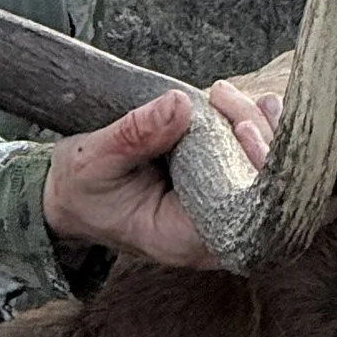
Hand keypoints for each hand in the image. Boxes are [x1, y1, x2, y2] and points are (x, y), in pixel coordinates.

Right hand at [42, 81, 283, 268]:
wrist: (71, 197)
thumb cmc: (80, 188)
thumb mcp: (94, 159)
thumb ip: (134, 135)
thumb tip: (178, 104)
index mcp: (183, 240)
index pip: (246, 216)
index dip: (259, 171)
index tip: (242, 128)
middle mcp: (210, 236)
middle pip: (265, 198)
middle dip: (260, 142)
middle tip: (228, 101)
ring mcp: (218, 216)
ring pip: (266, 181)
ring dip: (260, 132)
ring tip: (229, 96)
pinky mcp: (219, 193)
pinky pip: (253, 170)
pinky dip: (257, 135)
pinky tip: (256, 105)